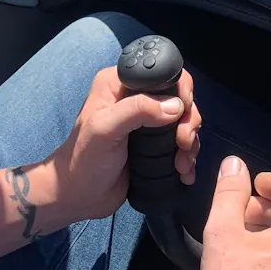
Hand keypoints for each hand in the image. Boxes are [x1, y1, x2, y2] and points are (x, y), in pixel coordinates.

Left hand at [42, 65, 201, 227]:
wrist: (80, 196)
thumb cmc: (84, 159)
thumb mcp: (105, 129)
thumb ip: (137, 111)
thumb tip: (176, 106)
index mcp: (120, 83)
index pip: (160, 72)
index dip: (178, 89)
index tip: (181, 112)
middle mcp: (136, 97)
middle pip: (179, 97)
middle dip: (188, 121)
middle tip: (182, 143)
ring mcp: (148, 122)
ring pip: (184, 120)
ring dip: (190, 142)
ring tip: (181, 164)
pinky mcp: (155, 144)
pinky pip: (182, 142)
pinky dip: (188, 156)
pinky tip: (184, 172)